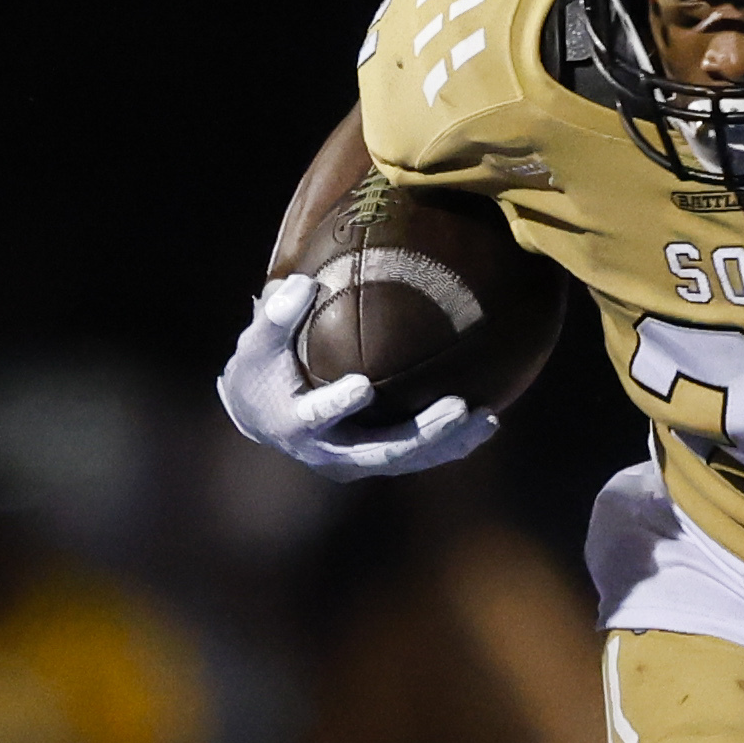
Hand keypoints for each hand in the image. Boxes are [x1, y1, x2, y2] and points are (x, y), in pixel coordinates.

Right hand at [215, 276, 500, 480]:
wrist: (260, 416)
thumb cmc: (260, 370)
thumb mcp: (256, 343)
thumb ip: (277, 315)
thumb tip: (303, 281)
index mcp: (295, 423)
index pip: (317, 415)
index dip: (338, 404)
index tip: (363, 386)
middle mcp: (329, 451)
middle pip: (380, 450)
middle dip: (421, 433)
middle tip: (457, 407)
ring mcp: (355, 461)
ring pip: (407, 458)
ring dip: (448, 443)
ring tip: (487, 419)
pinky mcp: (375, 461)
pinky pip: (417, 458)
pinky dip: (451, 446)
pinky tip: (486, 424)